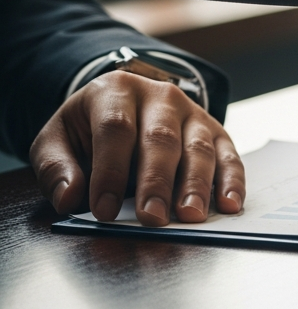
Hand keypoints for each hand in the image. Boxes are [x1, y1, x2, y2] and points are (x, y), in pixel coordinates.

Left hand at [29, 71, 244, 226]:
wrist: (124, 107)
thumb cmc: (89, 129)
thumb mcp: (58, 140)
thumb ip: (55, 168)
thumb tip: (68, 197)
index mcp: (116, 91)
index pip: (115, 129)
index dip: (110, 171)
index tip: (103, 210)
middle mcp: (161, 97)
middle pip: (161, 139)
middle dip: (156, 182)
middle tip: (151, 217)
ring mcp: (193, 114)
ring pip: (198, 148)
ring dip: (196, 185)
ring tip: (189, 215)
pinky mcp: (216, 132)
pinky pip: (229, 156)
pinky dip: (232, 181)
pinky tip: (229, 204)